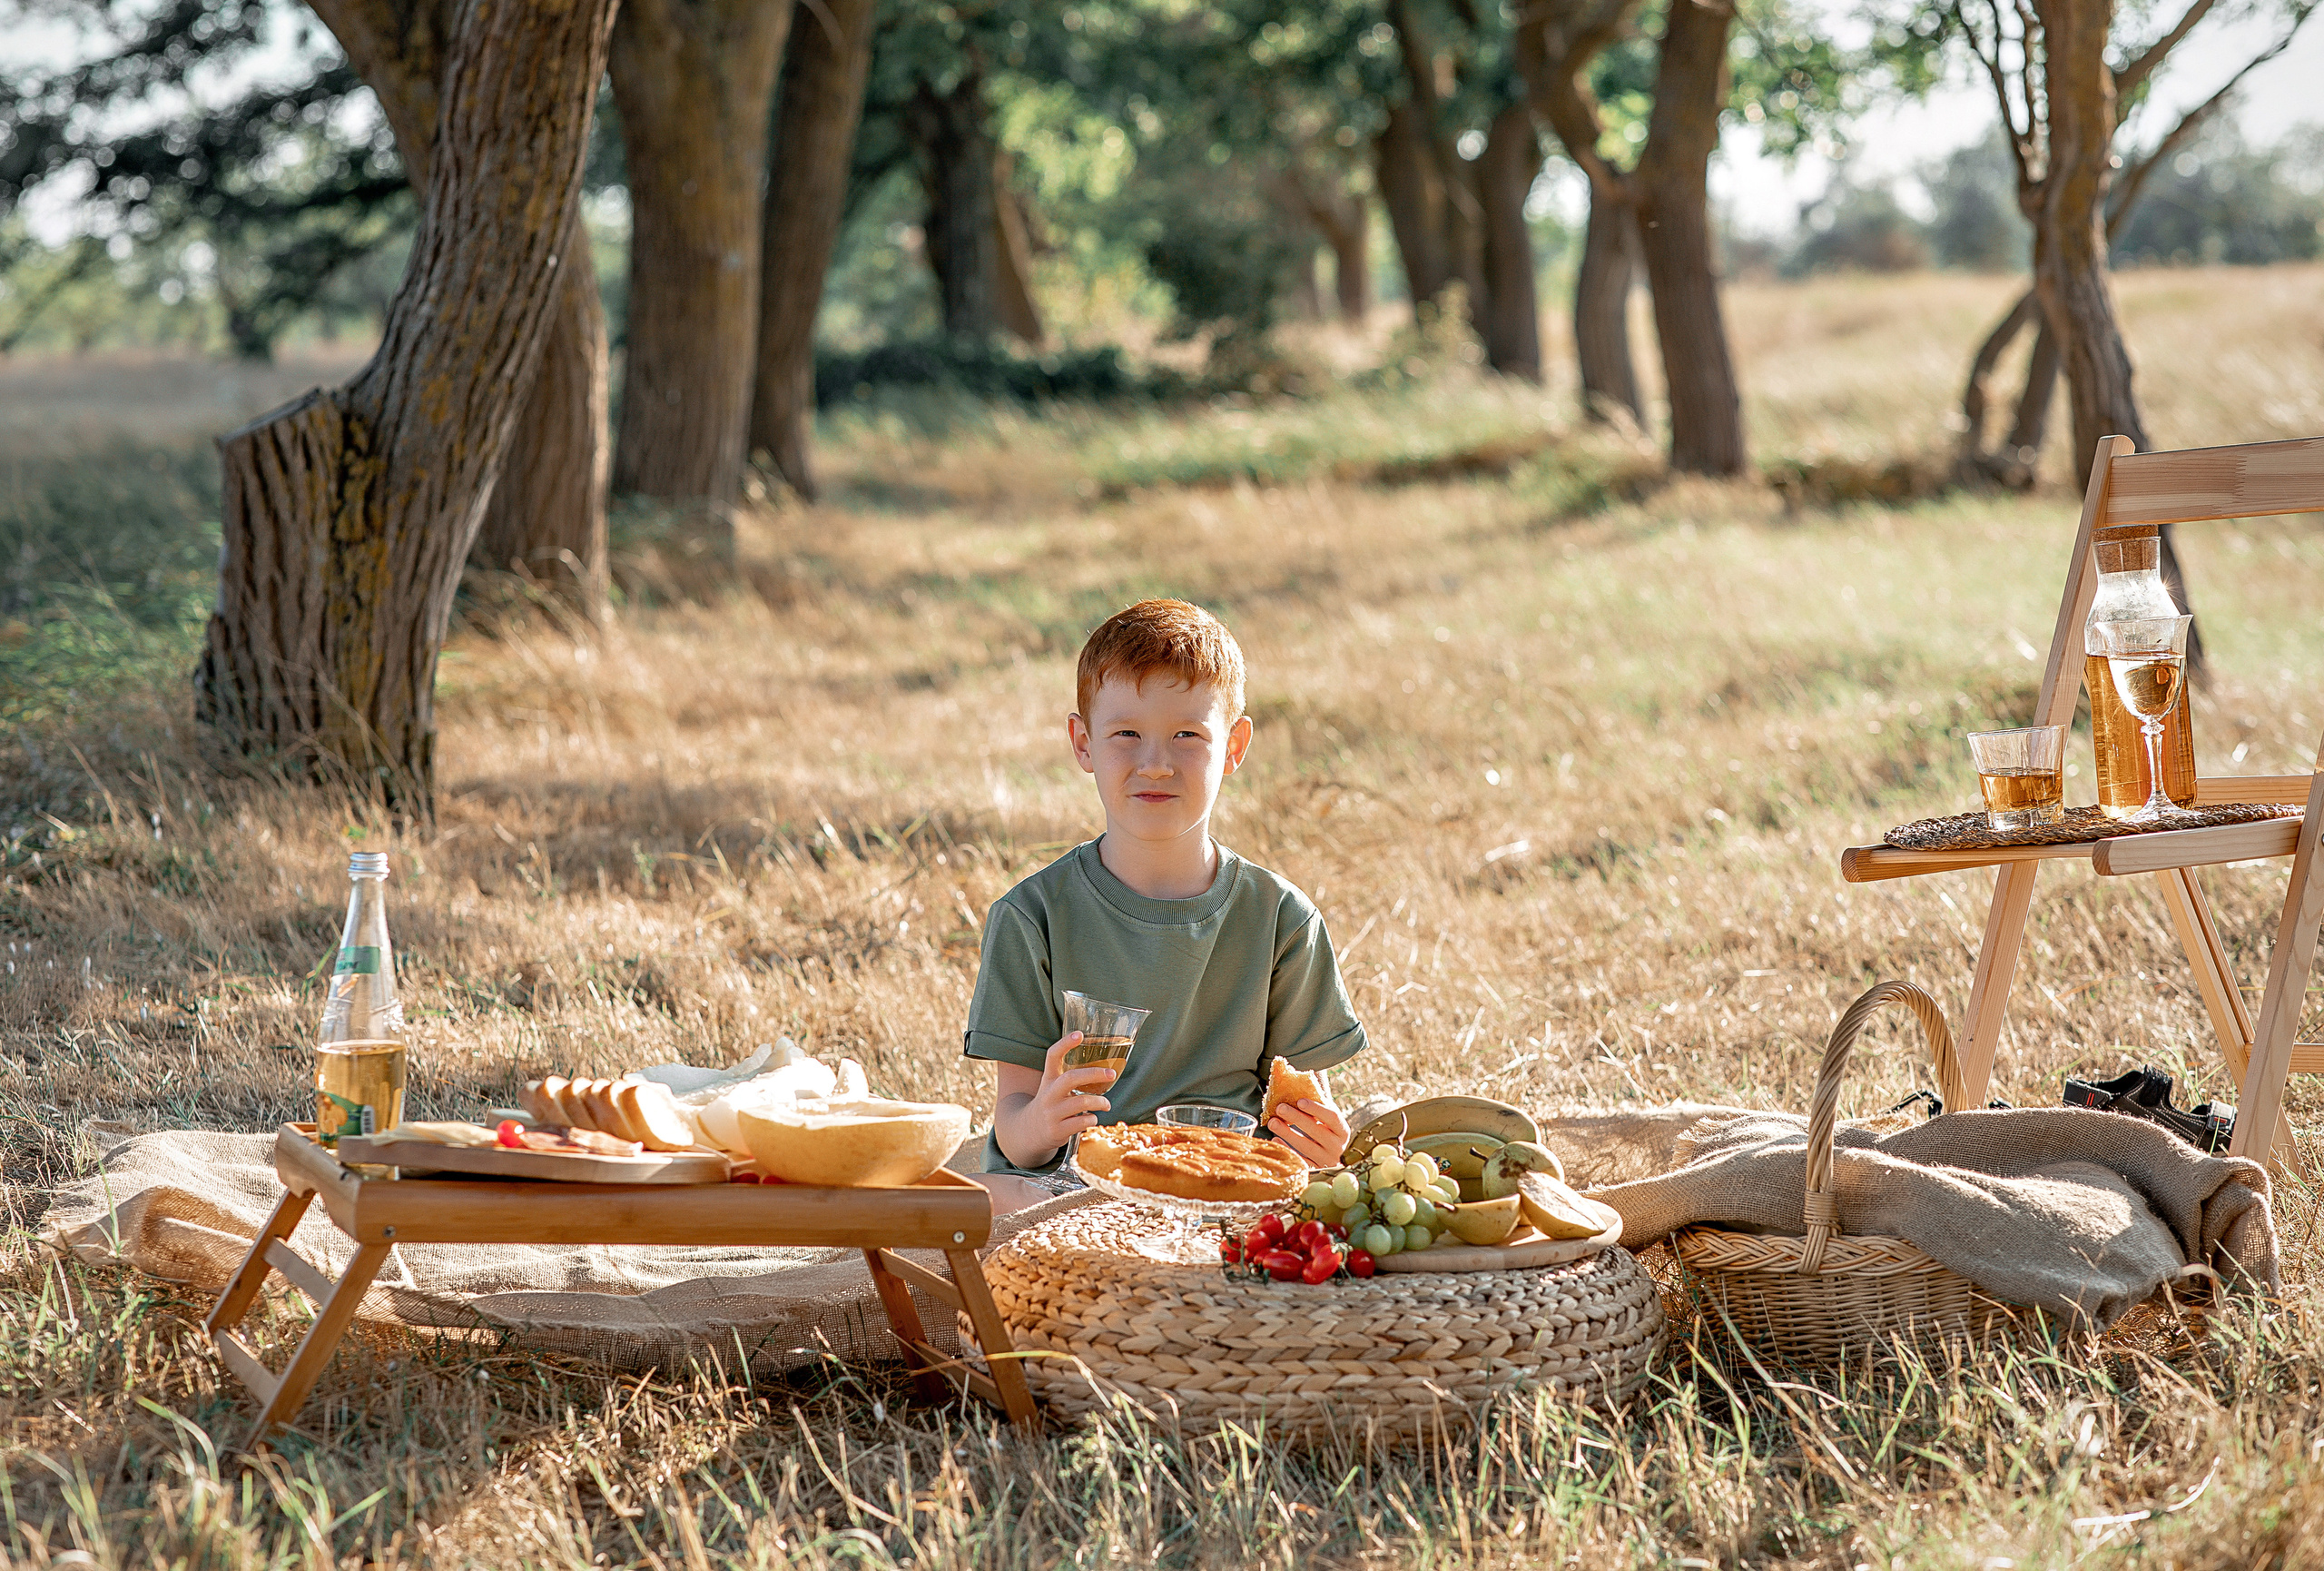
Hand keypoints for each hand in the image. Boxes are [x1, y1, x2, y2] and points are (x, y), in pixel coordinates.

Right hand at [1019, 1031, 1117, 1157]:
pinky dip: (1092, 1119)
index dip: (1065, 1044)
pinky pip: (1082, 1122)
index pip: (1052, 1056)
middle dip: (1094, 1074)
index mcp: (1049, 1079)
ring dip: (1100, 1102)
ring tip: (1107, 1104)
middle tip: (1111, 1073)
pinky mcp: (1057, 1130)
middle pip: (1071, 1078)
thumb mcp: (1054, 1087)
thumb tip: (1106, 1069)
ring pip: (1082, 1103)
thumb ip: (1072, 1078)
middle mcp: (1048, 1094)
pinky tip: (1092, 1118)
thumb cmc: (1052, 1103)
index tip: (1079, 1034)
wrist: (1029, 1131)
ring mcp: (1051, 1113)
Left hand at [1267, 1097, 1348, 1167]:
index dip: (1316, 1108)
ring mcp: (1326, 1161)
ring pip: (1305, 1146)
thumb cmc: (1325, 1131)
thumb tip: (1297, 1085)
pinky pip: (1299, 1160)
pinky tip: (1275, 1139)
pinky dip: (1286, 1149)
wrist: (1329, 1157)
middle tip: (1280, 1108)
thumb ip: (1317, 1106)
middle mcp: (1337, 1147)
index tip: (1300, 1100)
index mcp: (1342, 1131)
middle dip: (1296, 1118)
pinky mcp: (1314, 1170)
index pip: (1332, 1117)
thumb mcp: (1326, 1120)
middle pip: (1316, 1131)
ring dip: (1287, 1133)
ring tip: (1273, 1122)